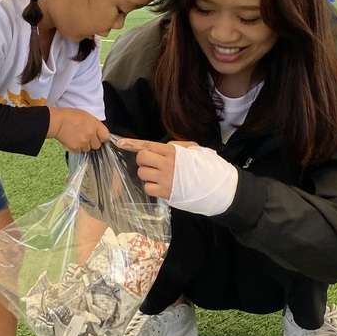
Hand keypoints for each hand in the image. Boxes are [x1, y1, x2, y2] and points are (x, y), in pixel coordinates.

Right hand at [48, 107, 109, 151]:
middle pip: (97, 145)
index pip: (106, 136)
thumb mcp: (86, 116)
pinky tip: (73, 141)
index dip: (102, 137)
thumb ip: (94, 125)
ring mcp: (83, 142)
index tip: (99, 137)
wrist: (57, 122)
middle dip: (93, 142)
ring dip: (84, 146)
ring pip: (88, 149)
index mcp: (95, 125)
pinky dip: (77, 148)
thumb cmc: (69, 116)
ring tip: (77, 138)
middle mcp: (91, 134)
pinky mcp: (76, 148)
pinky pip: (79, 151)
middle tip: (86, 137)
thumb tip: (98, 132)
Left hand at [118, 138, 237, 214]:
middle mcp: (167, 164)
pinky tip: (161, 186)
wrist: (216, 187)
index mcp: (173, 151)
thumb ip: (178, 146)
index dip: (132, 143)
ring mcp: (165, 179)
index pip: (148, 145)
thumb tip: (164, 147)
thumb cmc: (206, 167)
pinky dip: (151, 187)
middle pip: (141, 158)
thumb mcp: (195, 150)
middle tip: (152, 164)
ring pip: (142, 174)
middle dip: (143, 161)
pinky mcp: (166, 192)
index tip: (120, 143)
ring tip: (158, 176)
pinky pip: (148, 188)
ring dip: (147, 175)